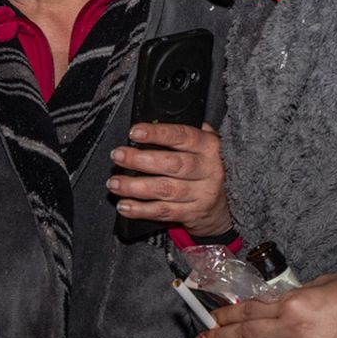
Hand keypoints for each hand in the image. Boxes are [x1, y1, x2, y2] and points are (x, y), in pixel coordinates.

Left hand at [108, 122, 230, 236]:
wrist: (221, 206)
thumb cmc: (202, 170)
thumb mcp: (201, 147)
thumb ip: (182, 134)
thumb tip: (150, 123)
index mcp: (208, 147)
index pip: (182, 136)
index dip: (157, 133)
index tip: (134, 132)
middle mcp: (208, 169)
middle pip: (172, 164)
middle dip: (140, 160)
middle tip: (118, 156)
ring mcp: (202, 194)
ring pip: (165, 189)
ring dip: (135, 187)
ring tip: (115, 183)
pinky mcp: (192, 214)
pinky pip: (163, 212)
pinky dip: (140, 210)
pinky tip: (125, 206)